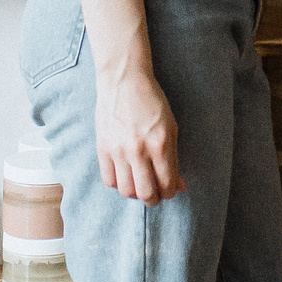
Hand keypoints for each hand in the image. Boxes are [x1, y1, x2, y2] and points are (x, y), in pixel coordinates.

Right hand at [95, 69, 182, 202]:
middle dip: (153, 199)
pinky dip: (118, 183)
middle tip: (155, 194)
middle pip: (146, 193)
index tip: (169, 190)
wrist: (124, 82)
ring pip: (126, 191)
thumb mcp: (171, 128)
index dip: (170, 192)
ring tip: (139, 184)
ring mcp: (118, 150)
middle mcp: (139, 150)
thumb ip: (174, 159)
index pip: (167, 184)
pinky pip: (108, 180)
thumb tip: (179, 185)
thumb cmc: (152, 102)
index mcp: (160, 144)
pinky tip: (125, 174)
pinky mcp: (102, 148)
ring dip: (135, 193)